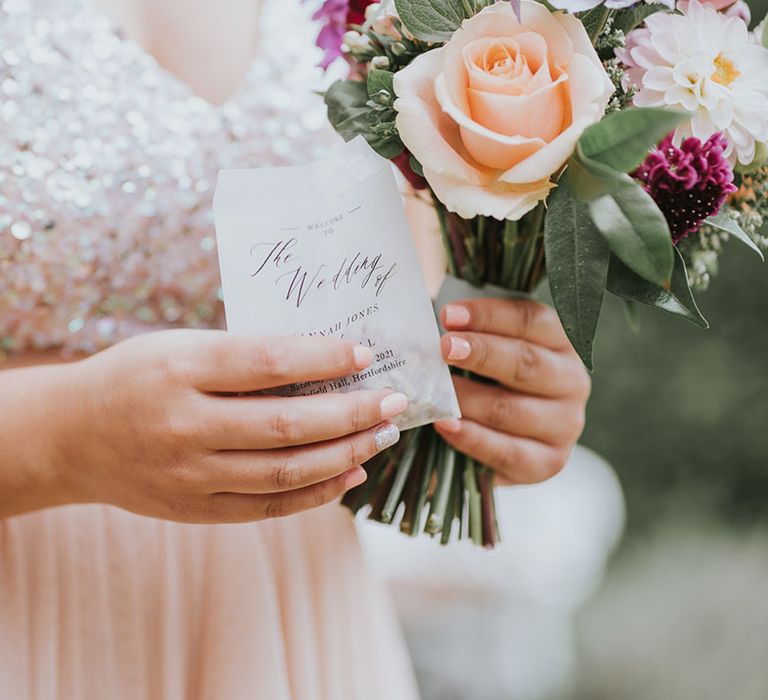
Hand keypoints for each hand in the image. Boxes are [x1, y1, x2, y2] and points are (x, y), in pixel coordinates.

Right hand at [52, 330, 406, 522]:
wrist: (70, 436)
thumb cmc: (135, 376)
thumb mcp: (181, 346)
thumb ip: (244, 357)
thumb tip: (327, 364)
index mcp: (179, 369)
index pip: (268, 363)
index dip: (325, 359)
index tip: (366, 355)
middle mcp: (184, 425)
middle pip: (288, 425)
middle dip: (352, 413)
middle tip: (394, 402)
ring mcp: (188, 475)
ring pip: (285, 471)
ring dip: (345, 454)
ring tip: (382, 436)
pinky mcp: (193, 510)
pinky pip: (267, 506)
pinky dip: (315, 494)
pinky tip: (350, 474)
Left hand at [434, 298, 589, 484]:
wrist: (505, 439)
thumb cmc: (490, 380)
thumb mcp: (487, 350)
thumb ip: (469, 334)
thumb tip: (432, 318)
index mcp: (561, 342)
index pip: (530, 321)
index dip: (489, 316)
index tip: (449, 315)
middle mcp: (571, 381)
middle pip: (526, 363)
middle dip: (481, 353)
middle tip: (443, 347)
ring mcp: (565, 425)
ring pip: (511, 409)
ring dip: (468, 399)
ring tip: (435, 392)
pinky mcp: (548, 463)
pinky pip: (507, 452)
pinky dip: (473, 439)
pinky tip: (446, 425)